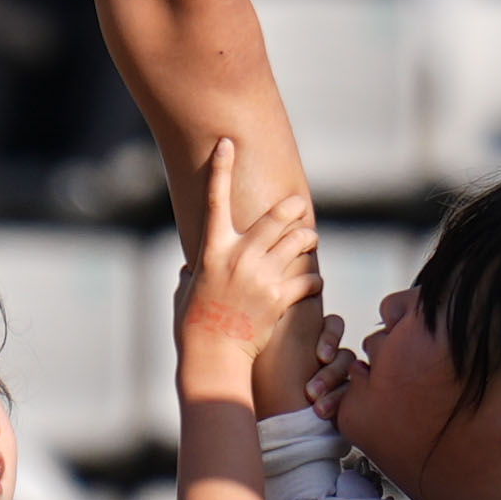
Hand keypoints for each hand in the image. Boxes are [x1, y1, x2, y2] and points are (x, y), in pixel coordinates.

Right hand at [171, 134, 319, 403]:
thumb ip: (192, 274)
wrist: (213, 356)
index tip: (227, 142)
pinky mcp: (280, 297)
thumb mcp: (186, 292)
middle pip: (277, 216)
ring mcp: (262, 275)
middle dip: (293, 209)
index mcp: (212, 250)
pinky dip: (314, 280)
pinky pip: (309, 279)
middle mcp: (239, 256)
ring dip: (308, 240)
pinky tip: (314, 284)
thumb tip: (189, 269)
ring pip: (299, 242)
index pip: (214, 199)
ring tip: (309, 242)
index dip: (221, 167)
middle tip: (298, 209)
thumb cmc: (193, 326)